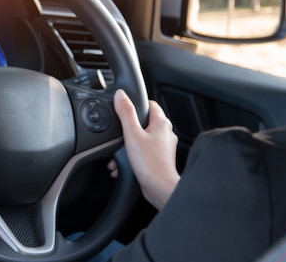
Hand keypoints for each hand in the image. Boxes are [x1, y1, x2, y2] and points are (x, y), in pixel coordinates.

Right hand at [114, 89, 179, 209]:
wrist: (160, 189)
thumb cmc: (150, 164)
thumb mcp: (132, 134)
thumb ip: (126, 113)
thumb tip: (121, 95)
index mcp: (161, 123)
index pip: (150, 104)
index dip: (137, 105)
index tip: (125, 109)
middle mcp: (166, 133)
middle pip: (145, 122)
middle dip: (129, 129)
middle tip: (120, 134)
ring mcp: (164, 147)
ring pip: (144, 139)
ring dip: (129, 145)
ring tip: (119, 154)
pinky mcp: (160, 160)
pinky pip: (145, 152)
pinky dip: (134, 156)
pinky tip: (124, 165)